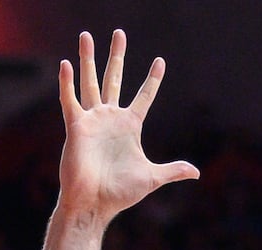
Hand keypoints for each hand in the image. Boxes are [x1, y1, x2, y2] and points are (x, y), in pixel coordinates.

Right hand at [57, 30, 198, 224]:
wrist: (94, 204)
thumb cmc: (119, 193)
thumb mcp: (152, 177)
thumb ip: (172, 170)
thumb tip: (196, 172)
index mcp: (130, 127)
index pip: (144, 97)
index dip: (152, 80)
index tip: (160, 61)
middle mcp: (110, 118)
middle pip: (114, 79)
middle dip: (116, 56)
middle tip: (119, 33)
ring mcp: (92, 120)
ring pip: (90, 82)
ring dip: (88, 59)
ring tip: (86, 35)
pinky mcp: (76, 127)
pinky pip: (70, 100)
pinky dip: (67, 83)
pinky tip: (65, 65)